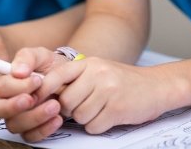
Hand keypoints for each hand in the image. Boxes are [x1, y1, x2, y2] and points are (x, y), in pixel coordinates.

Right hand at [0, 46, 66, 140]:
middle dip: (12, 106)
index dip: (14, 87)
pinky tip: (57, 118)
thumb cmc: (50, 66)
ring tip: (55, 105)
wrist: (70, 78)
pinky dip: (44, 129)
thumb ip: (27, 57)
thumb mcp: (41, 55)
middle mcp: (7, 101)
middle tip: (33, 99)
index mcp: (7, 83)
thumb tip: (17, 71)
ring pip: (13, 125)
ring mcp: (18, 117)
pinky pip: (30, 136)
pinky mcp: (30, 130)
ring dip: (35, 116)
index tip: (36, 80)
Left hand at [0, 53, 175, 142]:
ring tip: (102, 108)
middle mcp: (97, 73)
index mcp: (89, 64)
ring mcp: (107, 89)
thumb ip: (76, 80)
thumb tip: (46, 94)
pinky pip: (94, 126)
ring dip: (87, 118)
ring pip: (79, 116)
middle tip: (86, 106)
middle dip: (71, 111)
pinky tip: (111, 115)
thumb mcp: (98, 72)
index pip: (57, 75)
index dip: (43, 89)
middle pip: (66, 102)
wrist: (156, 86)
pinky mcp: (117, 107)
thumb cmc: (123, 82)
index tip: (34, 100)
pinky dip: (100, 125)